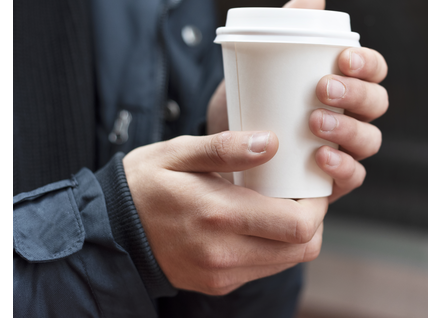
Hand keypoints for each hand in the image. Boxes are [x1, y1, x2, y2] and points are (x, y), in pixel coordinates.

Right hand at [123, 131, 326, 294]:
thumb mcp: (178, 152)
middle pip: (304, 248)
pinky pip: (265, 268)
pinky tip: (257, 223)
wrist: (109, 230)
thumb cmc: (145, 184)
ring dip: (294, 234)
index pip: (299, 224)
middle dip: (312, 219)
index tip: (308, 182)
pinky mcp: (219, 284)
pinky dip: (273, 246)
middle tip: (298, 192)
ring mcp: (222, 274)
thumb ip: (226, 148)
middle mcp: (225, 253)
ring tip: (278, 204)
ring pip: (289, 261)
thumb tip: (271, 143)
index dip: (317, 204)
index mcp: (219, 215)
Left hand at [207, 0, 388, 202]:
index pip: (374, 71)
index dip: (368, 64)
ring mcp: (345, 151)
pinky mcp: (331, 182)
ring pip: (370, 141)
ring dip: (348, 130)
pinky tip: (322, 159)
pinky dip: (343, 168)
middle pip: (377, 104)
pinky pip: (353, 178)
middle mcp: (353, 118)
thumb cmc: (254, 97)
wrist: (223, 145)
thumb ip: (289, 27)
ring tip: (315, 122)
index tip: (343, 58)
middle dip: (355, 94)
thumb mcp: (263, 61)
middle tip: (323, 88)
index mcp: (346, 84)